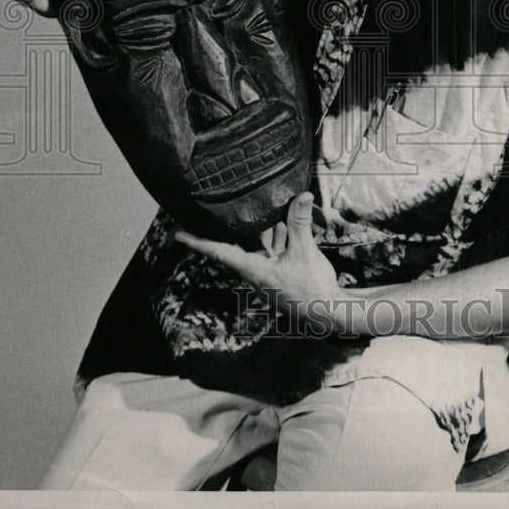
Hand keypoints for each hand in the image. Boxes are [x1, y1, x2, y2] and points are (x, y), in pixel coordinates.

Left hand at [176, 192, 342, 321]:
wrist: (329, 313)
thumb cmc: (311, 289)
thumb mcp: (304, 252)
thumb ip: (299, 223)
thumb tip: (300, 195)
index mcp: (253, 270)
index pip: (219, 252)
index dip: (198, 242)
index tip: (178, 234)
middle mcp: (256, 272)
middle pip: (237, 245)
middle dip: (228, 228)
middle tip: (212, 211)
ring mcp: (269, 274)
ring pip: (258, 246)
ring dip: (259, 229)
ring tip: (258, 207)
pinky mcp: (282, 274)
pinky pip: (273, 251)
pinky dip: (276, 236)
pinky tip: (284, 221)